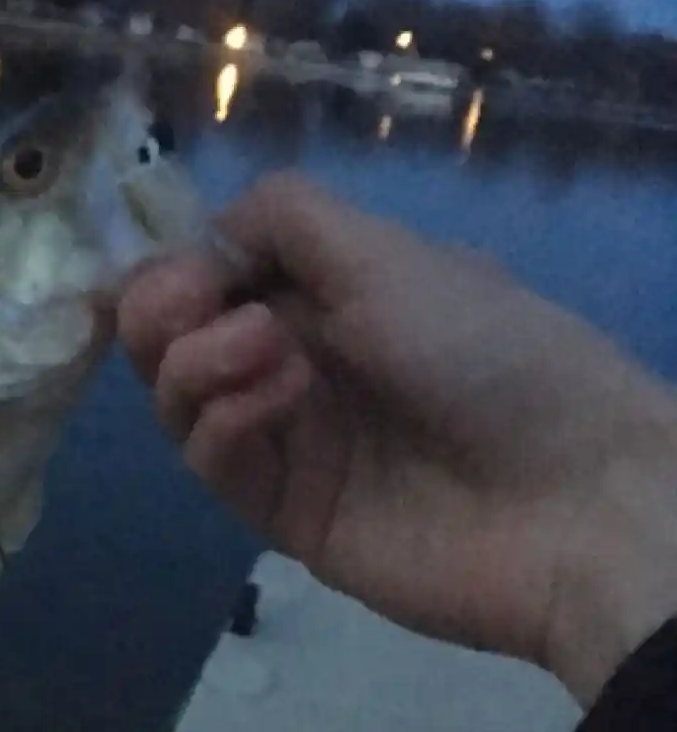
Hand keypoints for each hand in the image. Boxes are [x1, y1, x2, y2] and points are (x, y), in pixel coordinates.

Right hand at [119, 172, 676, 705]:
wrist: (570, 497)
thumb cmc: (486, 352)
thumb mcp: (387, 253)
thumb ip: (283, 219)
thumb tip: (201, 237)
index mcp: (323, 295)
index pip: (207, 274)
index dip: (175, 267)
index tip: (186, 267)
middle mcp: (290, 361)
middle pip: (173, 338)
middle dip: (161, 312)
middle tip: (188, 305)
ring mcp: (284, 440)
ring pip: (179, 398)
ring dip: (199, 361)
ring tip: (264, 348)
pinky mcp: (279, 512)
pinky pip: (212, 461)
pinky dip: (222, 421)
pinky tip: (275, 398)